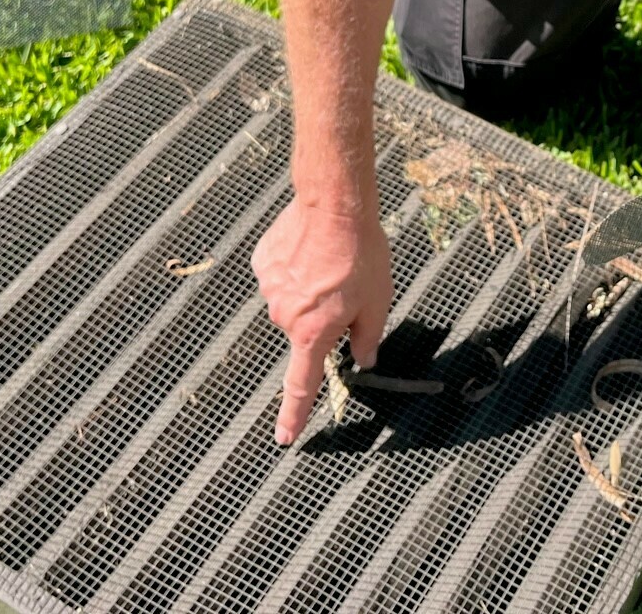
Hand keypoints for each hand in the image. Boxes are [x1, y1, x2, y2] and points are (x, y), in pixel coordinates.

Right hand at [253, 201, 392, 444]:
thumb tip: (364, 360)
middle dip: (323, 318)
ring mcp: (270, 290)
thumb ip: (369, 337)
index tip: (284, 438)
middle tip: (346, 287)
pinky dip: (295, 268)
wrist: (333, 204)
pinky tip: (311, 249)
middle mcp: (286, 317)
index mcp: (314, 333)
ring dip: (309, 290)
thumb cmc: (360, 252)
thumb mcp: (378, 300)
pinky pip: (280, 276)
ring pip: (292, 302)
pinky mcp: (263, 264)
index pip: (302, 385)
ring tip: (330, 262)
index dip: (293, 415)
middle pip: (304, 331)